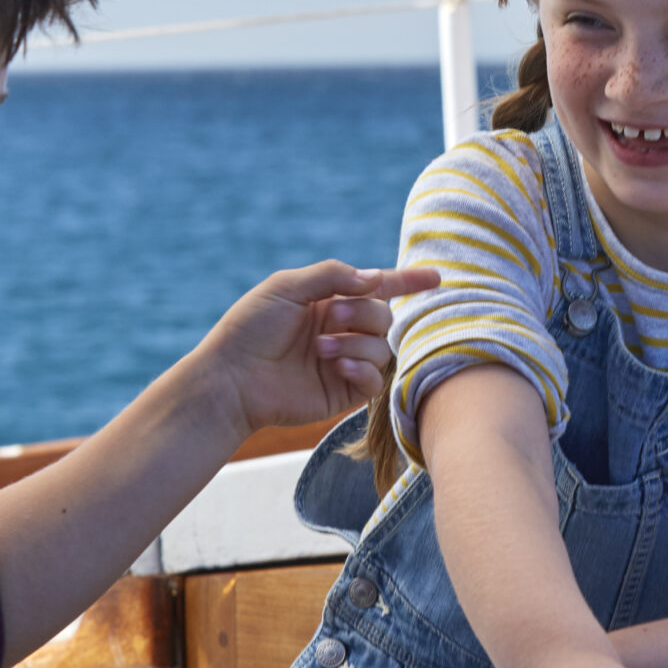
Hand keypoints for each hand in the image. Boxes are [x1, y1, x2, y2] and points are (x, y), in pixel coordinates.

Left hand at [194, 261, 440, 434]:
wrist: (232, 379)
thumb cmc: (250, 329)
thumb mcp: (286, 287)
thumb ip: (333, 276)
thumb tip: (376, 280)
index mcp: (329, 300)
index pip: (377, 288)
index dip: (407, 282)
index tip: (435, 278)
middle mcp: (342, 329)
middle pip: (383, 316)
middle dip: (362, 313)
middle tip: (330, 318)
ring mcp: (345, 361)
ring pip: (383, 347)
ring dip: (356, 343)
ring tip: (321, 350)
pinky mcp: (344, 391)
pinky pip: (376, 379)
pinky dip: (362, 368)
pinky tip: (336, 366)